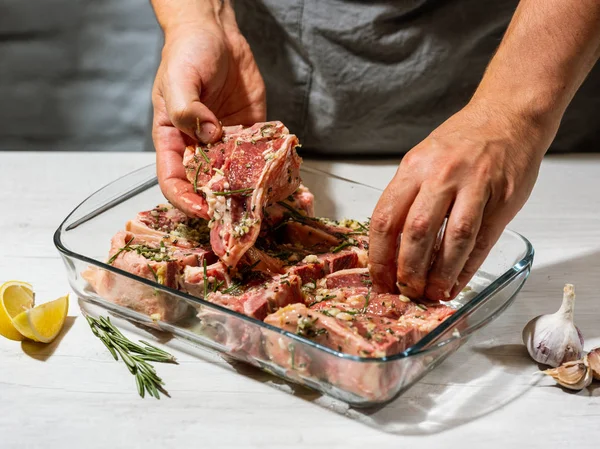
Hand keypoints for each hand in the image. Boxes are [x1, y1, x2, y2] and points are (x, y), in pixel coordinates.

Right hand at [152, 7, 265, 216]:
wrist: (217, 34)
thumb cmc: (187, 54)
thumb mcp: (178, 79)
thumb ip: (187, 110)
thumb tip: (209, 135)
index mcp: (174, 140)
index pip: (173, 181)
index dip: (186, 200)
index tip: (204, 210)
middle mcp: (200, 147)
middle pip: (207, 186)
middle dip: (223, 203)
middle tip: (243, 214)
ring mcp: (226, 142)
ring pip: (237, 175)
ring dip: (252, 190)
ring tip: (270, 201)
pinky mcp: (250, 132)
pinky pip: (260, 154)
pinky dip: (272, 167)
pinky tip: (286, 176)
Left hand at [368, 101, 552, 299]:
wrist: (509, 115)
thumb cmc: (462, 140)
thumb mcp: (423, 158)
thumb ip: (407, 196)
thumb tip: (391, 245)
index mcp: (414, 167)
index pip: (386, 218)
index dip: (380, 256)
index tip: (380, 278)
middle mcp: (441, 175)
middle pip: (416, 232)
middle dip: (407, 270)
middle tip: (405, 291)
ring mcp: (475, 186)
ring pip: (452, 239)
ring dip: (439, 274)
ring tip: (432, 294)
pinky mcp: (503, 198)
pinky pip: (482, 240)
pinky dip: (467, 268)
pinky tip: (456, 283)